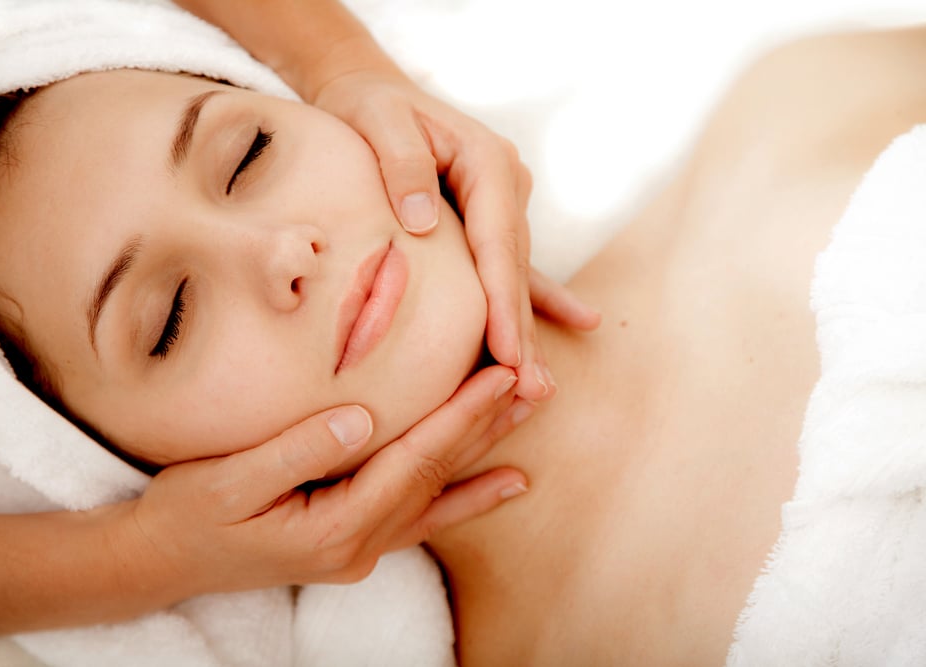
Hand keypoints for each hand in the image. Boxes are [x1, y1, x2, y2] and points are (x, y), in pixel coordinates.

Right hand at [117, 365, 530, 597]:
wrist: (160, 563)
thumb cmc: (186, 516)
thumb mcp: (229, 483)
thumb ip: (298, 450)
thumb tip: (362, 417)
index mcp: (333, 529)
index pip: (414, 462)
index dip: (461, 416)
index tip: (503, 374)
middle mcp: (359, 544)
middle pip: (438, 475)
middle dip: (487, 426)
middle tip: (537, 383)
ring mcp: (361, 547)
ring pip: (439, 492)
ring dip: (486, 452)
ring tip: (529, 416)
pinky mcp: (354, 539)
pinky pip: (424, 514)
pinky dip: (468, 496)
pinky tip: (507, 482)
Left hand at [312, 69, 599, 399]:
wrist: (370, 90)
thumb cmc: (369, 108)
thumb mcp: (378, 122)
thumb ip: (402, 166)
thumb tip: (423, 223)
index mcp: (486, 163)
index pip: (496, 246)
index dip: (502, 303)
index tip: (508, 354)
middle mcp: (504, 185)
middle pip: (513, 270)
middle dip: (521, 333)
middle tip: (533, 391)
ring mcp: (502, 203)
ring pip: (515, 276)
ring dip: (525, 331)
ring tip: (540, 387)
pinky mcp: (489, 218)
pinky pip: (514, 266)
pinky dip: (538, 299)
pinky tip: (583, 321)